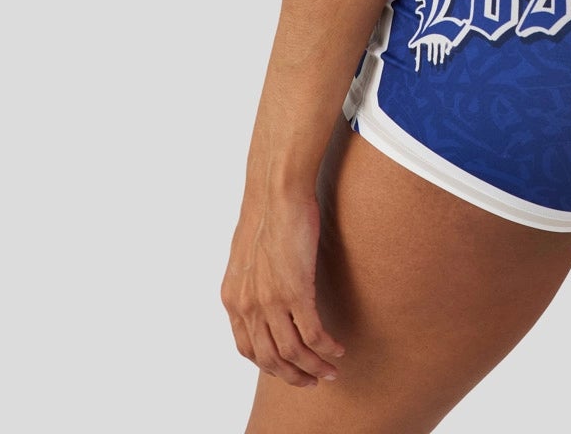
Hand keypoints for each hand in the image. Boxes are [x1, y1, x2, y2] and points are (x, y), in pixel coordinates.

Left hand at [221, 190, 345, 388]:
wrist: (275, 190)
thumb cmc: (267, 211)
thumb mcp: (247, 253)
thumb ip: (252, 279)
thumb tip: (264, 288)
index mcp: (233, 298)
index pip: (247, 348)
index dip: (269, 364)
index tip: (288, 368)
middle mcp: (247, 305)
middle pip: (270, 359)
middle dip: (293, 375)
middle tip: (313, 380)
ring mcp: (270, 300)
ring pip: (293, 352)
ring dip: (314, 367)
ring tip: (330, 370)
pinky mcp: (295, 290)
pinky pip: (312, 334)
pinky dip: (326, 348)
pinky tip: (337, 349)